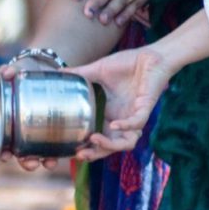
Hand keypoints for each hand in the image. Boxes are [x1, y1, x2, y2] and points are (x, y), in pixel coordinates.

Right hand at [0, 55, 60, 170]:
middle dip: (27, 162)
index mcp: (14, 122)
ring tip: (50, 163)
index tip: (5, 157)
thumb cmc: (34, 73)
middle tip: (32, 164)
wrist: (56, 72)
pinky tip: (73, 154)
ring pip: (44, 154)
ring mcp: (46, 133)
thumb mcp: (23, 70)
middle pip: (25, 153)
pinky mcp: (66, 132)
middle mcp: (29, 132)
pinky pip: (66, 147)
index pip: (6, 142)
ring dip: (45, 161)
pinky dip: (68, 152)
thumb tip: (4, 73)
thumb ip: (11, 70)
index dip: (4, 152)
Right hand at [71, 46, 173, 160]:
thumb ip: (79, 74)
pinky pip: (137, 124)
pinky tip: (113, 124)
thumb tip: (59, 73)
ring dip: (110, 145)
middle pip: (109, 147)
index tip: (70, 148)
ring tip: (94, 140)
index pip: (97, 138)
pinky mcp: (145, 108)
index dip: (86, 147)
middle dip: (95, 154)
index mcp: (108, 114)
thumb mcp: (97, 70)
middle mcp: (120, 120)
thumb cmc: (127, 64)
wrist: (149, 55)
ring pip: (126, 143)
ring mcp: (133, 116)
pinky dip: (126, 126)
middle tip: (80, 154)